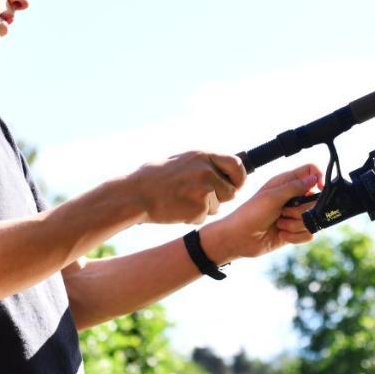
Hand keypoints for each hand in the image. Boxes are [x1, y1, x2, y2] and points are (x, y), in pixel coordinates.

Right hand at [130, 151, 246, 223]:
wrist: (135, 195)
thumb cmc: (154, 178)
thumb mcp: (181, 161)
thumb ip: (203, 164)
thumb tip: (226, 170)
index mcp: (203, 156)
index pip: (237, 165)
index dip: (239, 178)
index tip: (235, 185)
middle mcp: (206, 171)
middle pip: (231, 191)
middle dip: (220, 198)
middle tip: (200, 198)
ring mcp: (203, 190)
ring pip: (217, 207)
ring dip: (204, 208)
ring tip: (181, 200)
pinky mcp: (198, 209)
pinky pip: (204, 217)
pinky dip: (192, 217)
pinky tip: (176, 209)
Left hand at [202, 163, 323, 261]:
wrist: (239, 239)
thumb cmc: (250, 214)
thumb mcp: (272, 197)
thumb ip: (294, 187)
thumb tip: (315, 179)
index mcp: (286, 183)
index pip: (311, 172)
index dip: (319, 178)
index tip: (319, 189)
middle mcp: (293, 197)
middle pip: (316, 199)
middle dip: (301, 210)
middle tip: (284, 212)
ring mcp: (294, 214)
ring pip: (313, 218)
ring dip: (296, 225)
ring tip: (279, 224)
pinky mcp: (294, 230)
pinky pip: (309, 234)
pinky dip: (296, 236)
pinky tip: (282, 234)